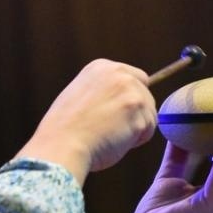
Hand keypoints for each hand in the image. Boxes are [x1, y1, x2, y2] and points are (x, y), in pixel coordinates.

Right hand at [18, 59, 156, 182]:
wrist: (62, 144)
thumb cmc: (66, 130)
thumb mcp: (79, 94)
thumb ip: (102, 91)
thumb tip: (121, 100)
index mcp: (102, 67)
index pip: (135, 78)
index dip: (128, 100)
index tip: (114, 114)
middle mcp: (119, 73)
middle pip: (146, 95)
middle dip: (136, 114)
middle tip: (111, 129)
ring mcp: (131, 91)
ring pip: (149, 114)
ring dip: (136, 129)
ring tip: (110, 135)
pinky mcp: (138, 110)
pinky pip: (149, 130)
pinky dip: (136, 141)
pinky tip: (115, 141)